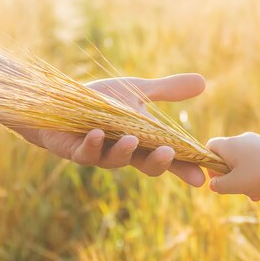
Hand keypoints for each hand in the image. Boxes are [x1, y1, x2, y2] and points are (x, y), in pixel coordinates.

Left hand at [16, 74, 206, 186]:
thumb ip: (168, 90)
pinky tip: (97, 133)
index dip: (184, 168)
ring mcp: (99, 154)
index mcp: (141, 141)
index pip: (167, 157)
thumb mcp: (137, 92)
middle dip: (158, 162)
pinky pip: (85, 153)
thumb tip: (204, 82)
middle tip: (169, 154)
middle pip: (145, 165)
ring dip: (124, 151)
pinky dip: (92, 144)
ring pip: (115, 161)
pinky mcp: (75, 151)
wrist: (56, 102)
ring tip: (132, 140)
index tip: (201, 177)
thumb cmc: (98, 100)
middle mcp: (122, 152)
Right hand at [206, 132, 259, 200]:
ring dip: (246, 180)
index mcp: (229, 144)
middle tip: (239, 190)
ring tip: (256, 194)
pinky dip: (258, 175)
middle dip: (231, 177)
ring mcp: (257, 142)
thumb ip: (218, 186)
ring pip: (244, 162)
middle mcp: (242, 139)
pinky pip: (257, 162)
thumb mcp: (234, 186)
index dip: (209, 164)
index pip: (210, 147)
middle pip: (228, 158)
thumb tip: (213, 184)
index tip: (218, 179)